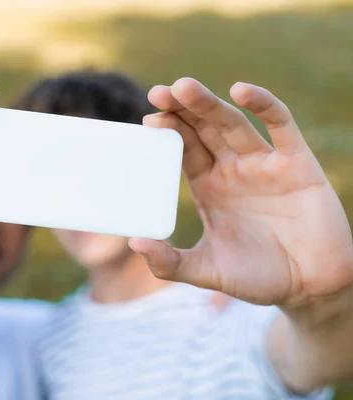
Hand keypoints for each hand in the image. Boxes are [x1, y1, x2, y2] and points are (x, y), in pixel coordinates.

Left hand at [130, 78, 352, 307]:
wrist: (312, 288)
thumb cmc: (259, 278)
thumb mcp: (208, 271)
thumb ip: (170, 262)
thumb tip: (134, 243)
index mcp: (209, 187)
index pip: (184, 150)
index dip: (167, 133)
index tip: (147, 121)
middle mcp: (232, 170)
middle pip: (202, 130)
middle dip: (181, 110)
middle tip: (158, 92)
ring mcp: (263, 164)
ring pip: (232, 123)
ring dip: (209, 104)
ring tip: (183, 87)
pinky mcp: (296, 163)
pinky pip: (281, 125)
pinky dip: (264, 105)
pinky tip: (241, 90)